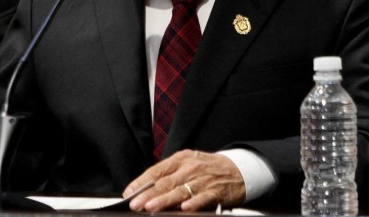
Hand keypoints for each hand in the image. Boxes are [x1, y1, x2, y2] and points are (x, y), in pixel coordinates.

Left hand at [123, 150, 245, 211]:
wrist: (238, 169)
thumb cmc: (208, 168)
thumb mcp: (188, 164)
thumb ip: (169, 175)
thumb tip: (146, 189)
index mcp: (180, 159)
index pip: (156, 170)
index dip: (141, 182)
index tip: (129, 192)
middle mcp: (190, 168)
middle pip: (166, 182)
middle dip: (149, 194)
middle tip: (135, 204)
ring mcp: (203, 179)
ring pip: (180, 191)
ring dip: (165, 200)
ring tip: (151, 207)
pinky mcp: (216, 191)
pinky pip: (203, 197)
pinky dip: (194, 203)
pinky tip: (185, 208)